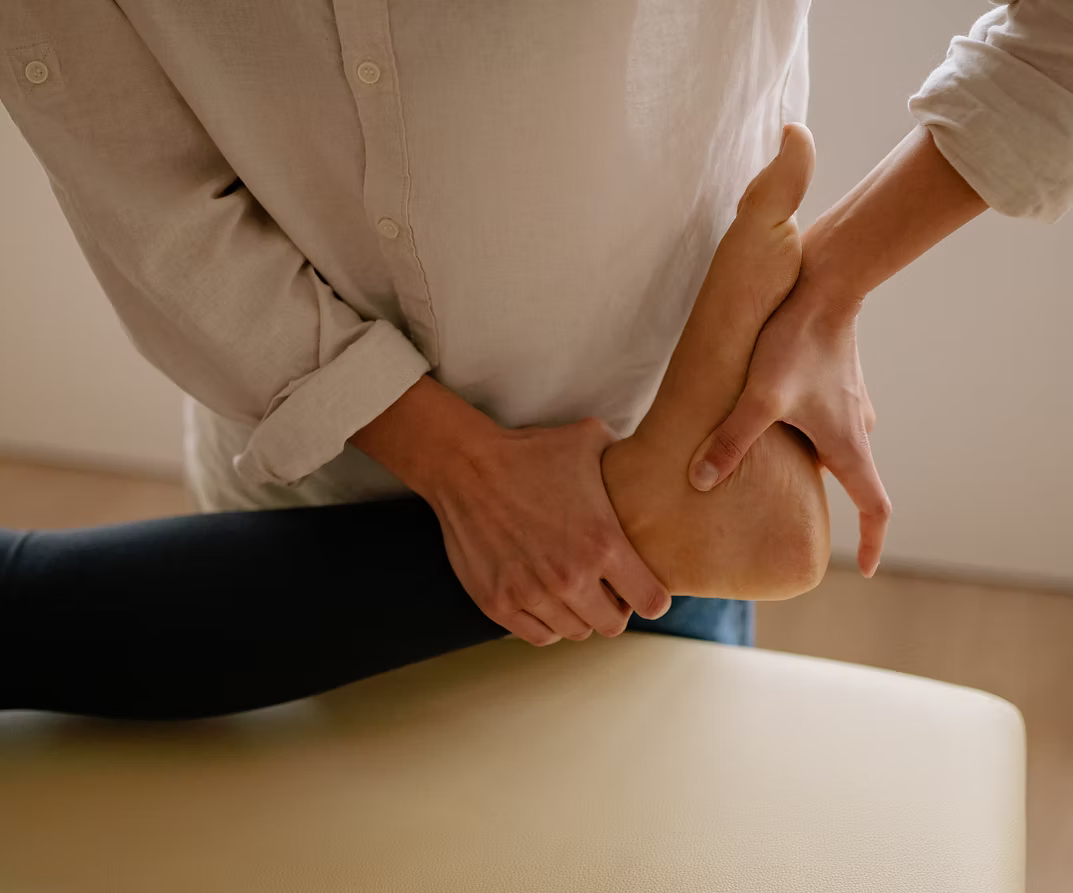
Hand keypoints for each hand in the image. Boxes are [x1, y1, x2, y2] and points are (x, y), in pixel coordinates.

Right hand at [427, 417, 672, 645]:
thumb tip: (648, 459)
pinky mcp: (498, 603)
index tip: (641, 584)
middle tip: (605, 586)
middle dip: (616, 608)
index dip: (651, 595)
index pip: (651, 602)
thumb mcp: (589, 440)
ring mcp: (532, 593)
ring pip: (576, 632)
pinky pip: (539, 636)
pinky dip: (547, 623)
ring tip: (573, 588)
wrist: (465, 465)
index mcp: (603, 543)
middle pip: (614, 625)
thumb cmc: (530, 451)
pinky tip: (546, 598)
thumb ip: (626, 456)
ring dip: (580, 614)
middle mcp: (570, 576)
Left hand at [687, 262, 889, 577]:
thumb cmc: (797, 343)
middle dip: (830, 506)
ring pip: (834, 447)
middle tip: (799, 523)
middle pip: (851, 481)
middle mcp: (856, 430)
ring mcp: (849, 404)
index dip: (871, 543)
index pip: (874, 509)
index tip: (866, 568)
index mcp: (848, 446)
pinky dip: (806, 434)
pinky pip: (824, 421)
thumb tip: (701, 481)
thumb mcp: (759, 398)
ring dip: (813, 465)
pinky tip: (773, 426)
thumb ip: (731, 440)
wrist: (827, 283)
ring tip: (778, 476)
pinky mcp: (835, 382)